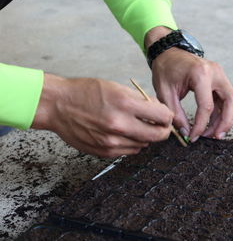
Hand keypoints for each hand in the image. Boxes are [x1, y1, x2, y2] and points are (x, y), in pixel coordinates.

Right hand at [32, 74, 173, 157]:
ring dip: (146, 136)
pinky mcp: (105, 152)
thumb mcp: (116, 87)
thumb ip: (140, 101)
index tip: (166, 115)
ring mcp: (111, 141)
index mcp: (124, 103)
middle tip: (161, 125)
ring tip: (136, 126)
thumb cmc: (85, 92)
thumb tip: (159, 112)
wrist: (58, 105)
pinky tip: (124, 133)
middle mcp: (119, 124)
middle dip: (163, 130)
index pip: (162, 116)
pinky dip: (132, 143)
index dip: (167, 116)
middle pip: (157, 135)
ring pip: (144, 144)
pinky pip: (129, 151)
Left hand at [147, 28, 232, 141]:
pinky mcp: (219, 78)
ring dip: (225, 118)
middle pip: (230, 101)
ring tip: (212, 133)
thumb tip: (186, 133)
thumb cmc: (165, 68)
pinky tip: (212, 123)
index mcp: (200, 74)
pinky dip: (221, 111)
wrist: (168, 51)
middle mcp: (215, 72)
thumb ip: (175, 114)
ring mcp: (220, 74)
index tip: (193, 137)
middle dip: (225, 122)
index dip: (201, 125)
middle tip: (215, 137)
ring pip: (231, 100)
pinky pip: (225, 98)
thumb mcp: (165, 92)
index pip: (206, 106)